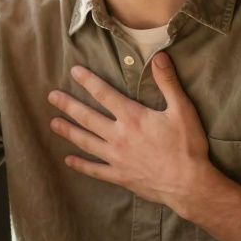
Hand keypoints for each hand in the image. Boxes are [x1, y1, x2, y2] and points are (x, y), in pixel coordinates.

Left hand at [47, 52, 213, 212]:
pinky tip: (68, 160)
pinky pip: (94, 170)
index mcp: (132, 117)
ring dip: (68, 131)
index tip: (73, 71)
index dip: (88, 81)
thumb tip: (159, 56)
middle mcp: (119, 136)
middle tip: (51, 96)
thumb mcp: (182, 110)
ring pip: (86, 142)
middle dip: (68, 105)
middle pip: (87, 117)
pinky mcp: (119, 176)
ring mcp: (116, 158)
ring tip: (53, 123)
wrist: (188, 184)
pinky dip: (80, 165)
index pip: (104, 94)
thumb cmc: (187, 146)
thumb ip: (168, 82)